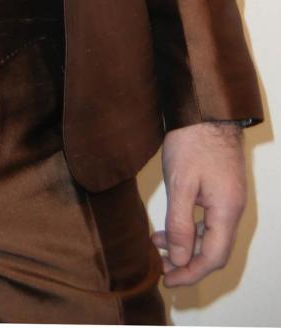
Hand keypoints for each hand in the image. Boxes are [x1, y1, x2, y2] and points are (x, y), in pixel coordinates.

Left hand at [153, 122, 246, 286]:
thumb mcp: (181, 183)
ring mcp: (228, 199)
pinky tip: (168, 228)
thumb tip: (181, 258)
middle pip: (214, 251)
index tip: (168, 280)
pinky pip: (208, 220)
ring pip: (210, 236)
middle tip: (161, 269)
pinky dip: (189, 229)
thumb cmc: (193, 141)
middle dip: (188, 264)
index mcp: (226, 211)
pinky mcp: (220, 190)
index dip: (191, 273)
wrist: (206, 109)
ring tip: (158, 248)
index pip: (213, 257)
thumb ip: (181, 224)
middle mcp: (232, 209)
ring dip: (186, 247)